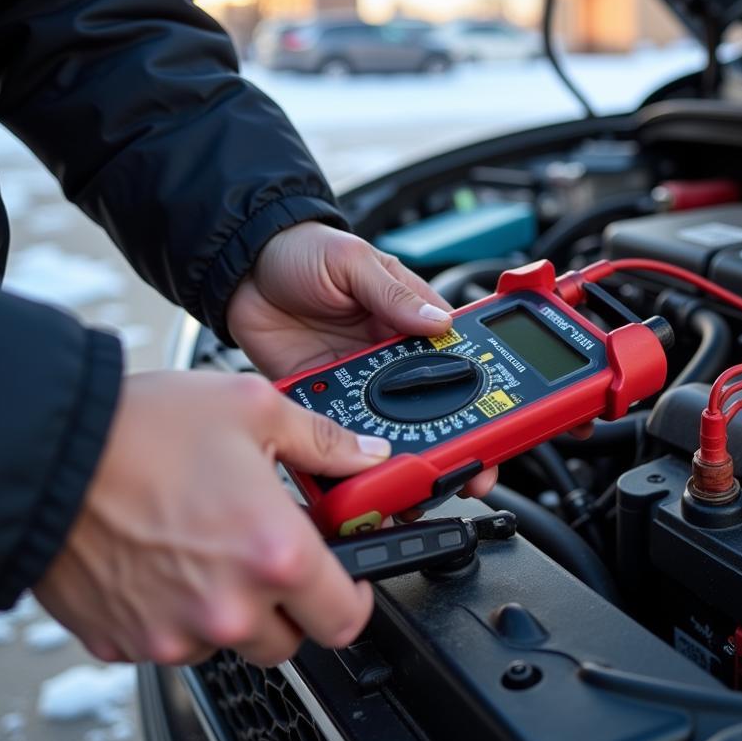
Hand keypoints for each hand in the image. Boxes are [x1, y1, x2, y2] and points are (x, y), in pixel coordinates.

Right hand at [34, 371, 392, 665]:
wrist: (43, 452)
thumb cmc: (142, 428)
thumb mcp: (252, 408)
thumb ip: (323, 441)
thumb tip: (366, 456)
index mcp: (273, 553)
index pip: (346, 618)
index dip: (356, 598)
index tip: (349, 580)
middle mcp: (227, 607)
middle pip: (289, 639)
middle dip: (292, 602)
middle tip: (271, 553)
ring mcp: (172, 632)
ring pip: (228, 642)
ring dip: (232, 607)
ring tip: (207, 544)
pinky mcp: (124, 642)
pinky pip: (171, 640)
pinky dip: (178, 611)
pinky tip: (164, 559)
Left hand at [227, 222, 496, 497]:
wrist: (242, 267)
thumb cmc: (303, 250)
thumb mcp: (353, 261)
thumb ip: (392, 293)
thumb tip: (438, 322)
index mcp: (411, 320)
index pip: (460, 362)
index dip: (483, 395)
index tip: (499, 424)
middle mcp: (391, 358)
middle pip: (433, 409)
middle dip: (453, 445)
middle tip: (468, 475)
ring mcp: (358, 383)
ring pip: (389, 431)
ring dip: (403, 461)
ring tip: (416, 490)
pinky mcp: (322, 400)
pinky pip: (337, 435)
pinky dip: (346, 459)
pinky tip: (358, 479)